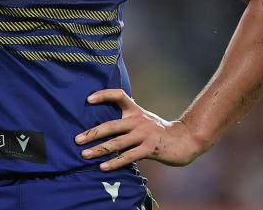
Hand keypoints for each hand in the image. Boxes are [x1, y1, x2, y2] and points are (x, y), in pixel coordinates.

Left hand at [75, 89, 205, 170]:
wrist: (184, 140)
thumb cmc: (159, 131)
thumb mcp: (143, 119)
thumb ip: (127, 119)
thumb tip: (104, 126)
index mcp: (135, 111)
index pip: (119, 95)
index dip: (103, 95)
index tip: (88, 99)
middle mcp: (138, 120)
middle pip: (111, 125)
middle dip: (92, 133)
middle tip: (77, 140)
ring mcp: (144, 134)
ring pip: (117, 143)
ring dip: (99, 150)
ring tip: (85, 155)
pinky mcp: (149, 149)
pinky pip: (128, 156)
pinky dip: (114, 162)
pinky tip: (103, 167)